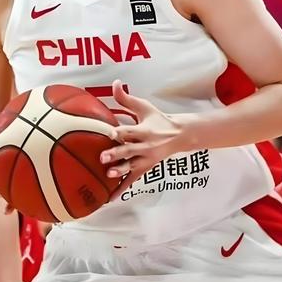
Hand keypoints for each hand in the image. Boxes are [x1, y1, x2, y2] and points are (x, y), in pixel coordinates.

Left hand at [100, 80, 198, 199]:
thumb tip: (114, 83)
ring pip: (131, 167)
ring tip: (107, 175)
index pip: (130, 131)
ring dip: (120, 171)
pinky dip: (121, 190)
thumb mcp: (144, 107)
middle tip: (102, 157)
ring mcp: (145, 159)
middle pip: (129, 150)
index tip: (108, 134)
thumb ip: (126, 98)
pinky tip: (109, 199)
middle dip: (116, 154)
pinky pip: (132, 181)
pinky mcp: (144, 169)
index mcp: (143, 130)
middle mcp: (144, 146)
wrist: (179, 135)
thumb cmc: (157, 119)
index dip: (119, 133)